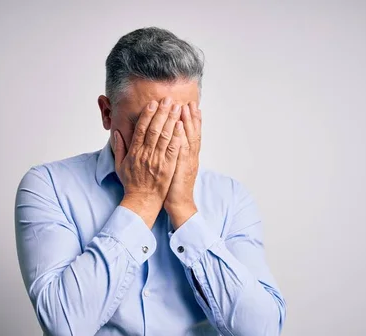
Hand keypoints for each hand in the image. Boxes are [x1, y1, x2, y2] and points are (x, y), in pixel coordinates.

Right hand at [114, 97, 184, 228]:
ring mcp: (158, 161)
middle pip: (155, 129)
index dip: (148, 114)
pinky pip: (174, 150)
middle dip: (162, 112)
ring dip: (172, 120)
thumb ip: (119, 148)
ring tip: (177, 107)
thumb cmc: (131, 184)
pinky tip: (182, 126)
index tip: (153, 103)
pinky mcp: (168, 167)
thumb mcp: (120, 165)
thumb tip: (118, 133)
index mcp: (135, 152)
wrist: (142, 201)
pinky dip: (178, 136)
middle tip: (168, 99)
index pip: (141, 129)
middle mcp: (146, 154)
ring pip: (165, 136)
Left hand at [164, 101, 201, 229]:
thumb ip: (174, 154)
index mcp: (188, 156)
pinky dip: (181, 137)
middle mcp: (190, 157)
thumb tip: (172, 142)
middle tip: (190, 101)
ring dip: (187, 122)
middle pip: (192, 133)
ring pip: (188, 138)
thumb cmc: (173, 187)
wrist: (180, 204)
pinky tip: (178, 126)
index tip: (190, 106)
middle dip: (191, 116)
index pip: (191, 134)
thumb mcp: (176, 168)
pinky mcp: (181, 168)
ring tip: (186, 107)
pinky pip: (181, 150)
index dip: (192, 120)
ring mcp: (187, 162)